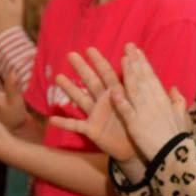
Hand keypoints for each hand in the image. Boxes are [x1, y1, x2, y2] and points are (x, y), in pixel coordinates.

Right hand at [48, 47, 137, 162]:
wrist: (134, 147)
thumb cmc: (136, 123)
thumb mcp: (138, 105)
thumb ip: (137, 90)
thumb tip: (143, 72)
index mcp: (116, 94)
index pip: (108, 75)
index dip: (100, 62)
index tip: (90, 49)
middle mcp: (103, 101)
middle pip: (91, 82)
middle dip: (82, 68)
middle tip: (70, 54)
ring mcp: (95, 114)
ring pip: (80, 99)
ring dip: (69, 89)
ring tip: (58, 77)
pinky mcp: (91, 130)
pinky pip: (76, 126)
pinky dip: (64, 123)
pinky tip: (52, 119)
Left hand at [106, 43, 190, 160]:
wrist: (175, 156)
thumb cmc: (177, 138)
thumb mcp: (181, 117)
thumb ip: (178, 102)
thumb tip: (174, 89)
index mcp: (163, 100)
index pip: (151, 77)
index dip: (143, 63)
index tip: (137, 51)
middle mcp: (154, 103)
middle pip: (143, 79)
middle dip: (135, 62)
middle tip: (127, 46)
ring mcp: (145, 113)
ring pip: (135, 90)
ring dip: (128, 74)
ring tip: (122, 59)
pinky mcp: (136, 126)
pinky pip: (127, 111)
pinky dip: (120, 101)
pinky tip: (113, 90)